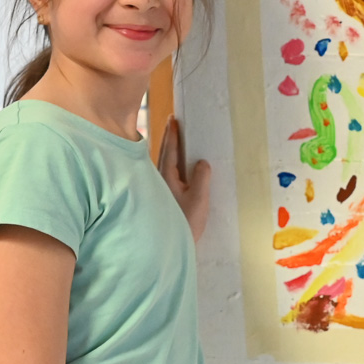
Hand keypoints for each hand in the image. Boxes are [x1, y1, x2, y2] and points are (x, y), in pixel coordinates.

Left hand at [157, 118, 210, 242]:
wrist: (173, 244)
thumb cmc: (186, 221)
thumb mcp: (198, 199)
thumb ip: (201, 178)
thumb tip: (202, 162)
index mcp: (167, 176)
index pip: (170, 150)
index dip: (173, 134)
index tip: (174, 119)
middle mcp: (161, 180)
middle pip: (165, 153)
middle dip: (169, 138)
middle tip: (173, 122)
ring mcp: (161, 188)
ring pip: (166, 163)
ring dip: (171, 149)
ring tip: (177, 138)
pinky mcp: (165, 196)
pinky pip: (169, 173)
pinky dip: (174, 162)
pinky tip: (179, 165)